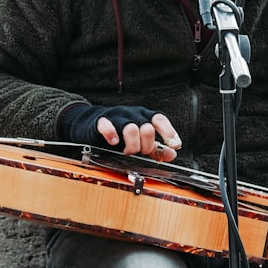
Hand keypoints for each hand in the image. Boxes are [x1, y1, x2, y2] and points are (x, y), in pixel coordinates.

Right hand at [59, 104, 181, 161]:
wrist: (93, 124)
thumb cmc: (120, 133)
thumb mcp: (141, 140)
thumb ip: (156, 148)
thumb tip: (172, 154)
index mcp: (144, 116)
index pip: (159, 119)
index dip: (168, 132)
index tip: (175, 145)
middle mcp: (132, 114)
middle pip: (147, 128)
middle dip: (147, 145)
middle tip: (141, 152)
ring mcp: (117, 116)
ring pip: (130, 128)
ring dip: (132, 145)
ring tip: (128, 152)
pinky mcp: (101, 121)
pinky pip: (107, 126)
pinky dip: (111, 135)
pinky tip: (114, 143)